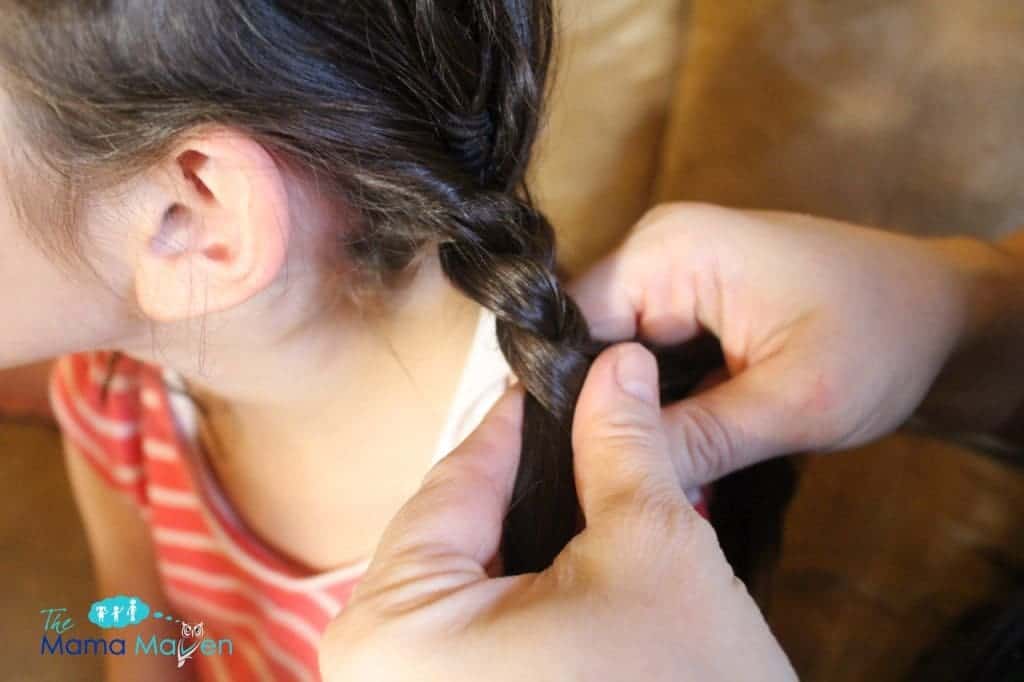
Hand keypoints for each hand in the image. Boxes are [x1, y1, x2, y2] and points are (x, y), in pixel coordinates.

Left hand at [319, 343, 795, 680]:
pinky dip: (518, 588)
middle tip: (585, 425)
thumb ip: (620, 446)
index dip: (517, 422)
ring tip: (587, 486)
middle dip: (527, 479)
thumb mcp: (649, 551)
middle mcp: (374, 669)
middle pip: (453, 531)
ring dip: (527, 532)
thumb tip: (619, 369)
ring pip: (463, 577)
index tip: (557, 379)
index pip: (453, 481)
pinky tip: (571, 561)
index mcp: (395, 629)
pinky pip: (469, 626)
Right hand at [570, 203, 975, 484]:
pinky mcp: (687, 300)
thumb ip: (697, 440)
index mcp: (670, 249)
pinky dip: (653, 404)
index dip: (568, 403)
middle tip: (619, 484)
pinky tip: (669, 445)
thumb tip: (616, 477)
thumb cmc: (886, 337)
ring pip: (610, 358)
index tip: (581, 470)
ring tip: (645, 469)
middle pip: (583, 344)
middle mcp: (658, 250)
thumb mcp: (794, 402)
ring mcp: (672, 273)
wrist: (945, 317)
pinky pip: (642, 357)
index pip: (568, 328)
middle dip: (600, 414)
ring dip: (628, 413)